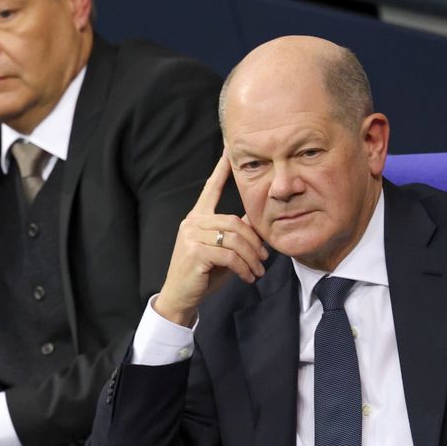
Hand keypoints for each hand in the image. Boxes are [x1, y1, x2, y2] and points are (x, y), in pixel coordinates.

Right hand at [156, 153, 267, 326]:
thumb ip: (234, 233)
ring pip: (234, 239)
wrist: (181, 296)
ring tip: (258, 270)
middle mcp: (192, 222)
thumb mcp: (221, 250)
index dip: (221, 169)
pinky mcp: (195, 252)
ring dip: (252, 258)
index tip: (228, 149)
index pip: (210, 188)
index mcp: (197, 217)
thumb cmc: (203, 273)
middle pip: (234, 221)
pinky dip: (244, 268)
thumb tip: (254, 222)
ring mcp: (191, 236)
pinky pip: (229, 255)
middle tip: (265, 258)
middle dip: (254, 242)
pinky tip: (247, 277)